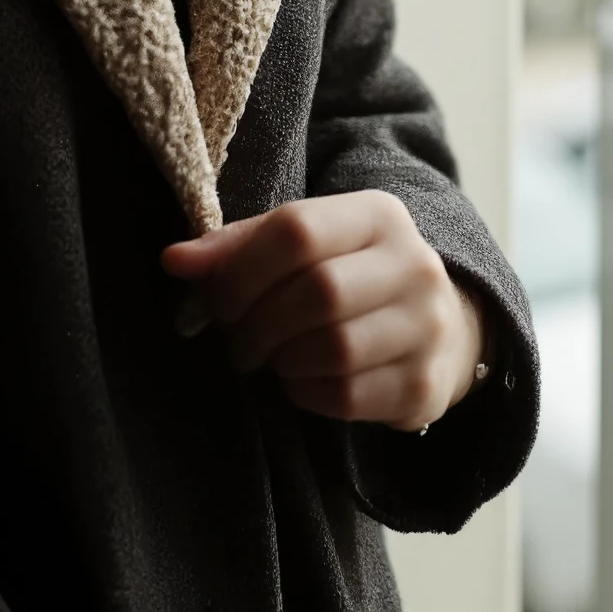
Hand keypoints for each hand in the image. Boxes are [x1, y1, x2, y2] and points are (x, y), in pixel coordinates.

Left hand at [161, 190, 485, 430]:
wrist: (439, 327)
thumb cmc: (349, 276)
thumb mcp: (306, 244)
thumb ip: (240, 246)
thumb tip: (174, 260)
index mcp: (378, 214)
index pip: (298, 230)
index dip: (240, 269)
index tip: (213, 297)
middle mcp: (414, 265)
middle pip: (317, 292)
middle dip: (257, 323)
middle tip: (235, 338)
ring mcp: (428, 327)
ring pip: (333, 350)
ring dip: (281, 360)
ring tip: (269, 357)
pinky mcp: (424, 385)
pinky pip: (345, 397)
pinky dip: (304, 392)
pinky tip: (299, 378)